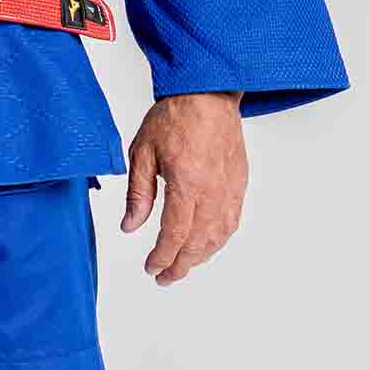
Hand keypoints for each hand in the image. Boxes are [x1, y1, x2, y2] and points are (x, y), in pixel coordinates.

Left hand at [118, 90, 245, 284]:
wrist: (207, 91)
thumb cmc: (174, 116)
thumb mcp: (142, 152)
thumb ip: (138, 193)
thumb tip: (130, 226)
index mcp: (187, 182)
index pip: (175, 234)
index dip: (162, 257)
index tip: (151, 269)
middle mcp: (213, 190)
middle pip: (199, 242)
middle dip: (181, 265)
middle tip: (164, 277)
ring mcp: (230, 188)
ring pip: (219, 235)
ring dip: (201, 257)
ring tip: (182, 266)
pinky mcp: (239, 183)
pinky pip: (232, 221)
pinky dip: (218, 240)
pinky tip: (206, 245)